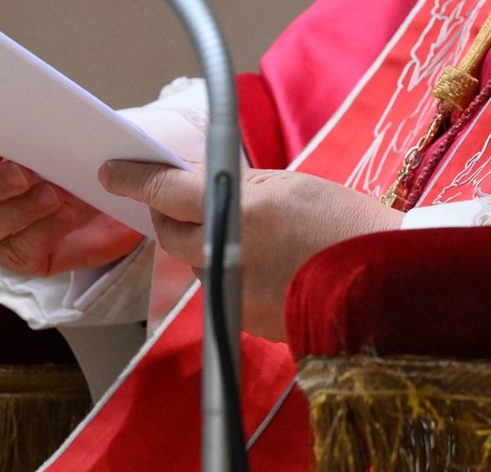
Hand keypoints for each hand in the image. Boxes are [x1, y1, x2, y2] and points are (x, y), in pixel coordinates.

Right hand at [0, 128, 141, 277]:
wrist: (119, 185)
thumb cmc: (79, 147)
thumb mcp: (63, 128)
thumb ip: (38, 123)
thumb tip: (34, 115)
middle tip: (26, 172)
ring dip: (20, 209)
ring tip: (57, 193)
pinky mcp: (21, 256)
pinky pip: (17, 252)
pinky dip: (43, 231)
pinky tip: (67, 214)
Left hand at [100, 161, 400, 340]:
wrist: (378, 277)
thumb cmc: (341, 221)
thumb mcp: (289, 183)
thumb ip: (237, 185)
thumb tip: (198, 183)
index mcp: (237, 211)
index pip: (167, 193)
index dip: (135, 179)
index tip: (112, 171)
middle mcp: (225, 254)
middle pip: (171, 232)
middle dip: (170, 212)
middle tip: (180, 196)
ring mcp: (230, 291)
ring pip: (193, 261)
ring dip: (201, 241)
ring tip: (241, 228)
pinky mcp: (240, 319)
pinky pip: (217, 286)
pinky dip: (227, 269)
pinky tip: (261, 260)